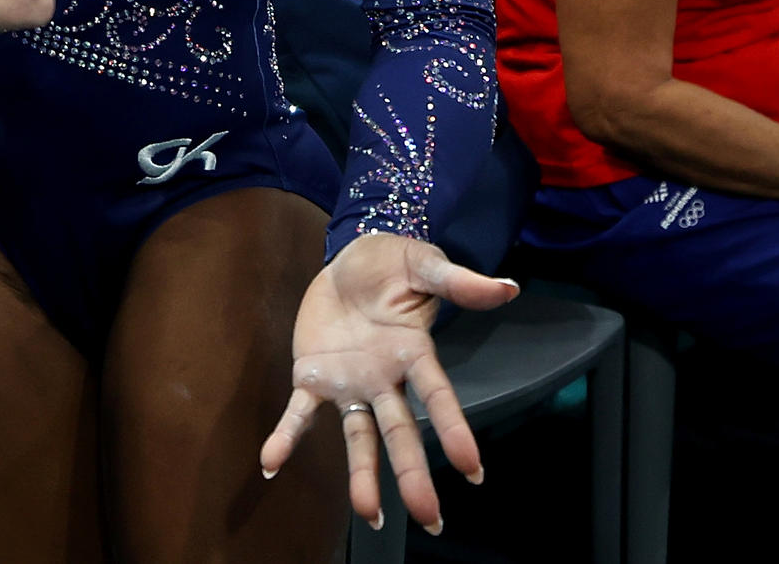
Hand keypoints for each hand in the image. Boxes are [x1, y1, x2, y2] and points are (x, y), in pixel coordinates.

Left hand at [260, 234, 517, 534]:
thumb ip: (458, 282)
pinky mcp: (314, 377)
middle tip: (431, 518)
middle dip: (413, 473)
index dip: (453, 429)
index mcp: (414, 353)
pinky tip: (270, 463)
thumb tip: (508, 287)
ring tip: (369, 514)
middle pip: (401, 430)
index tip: (472, 469)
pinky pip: (299, 412)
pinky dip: (286, 437)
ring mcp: (350, 383)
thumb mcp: (424, 264)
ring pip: (359, 435)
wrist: (348, 260)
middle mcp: (385, 379)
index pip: (437, 396)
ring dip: (362, 474)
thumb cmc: (393, 264)